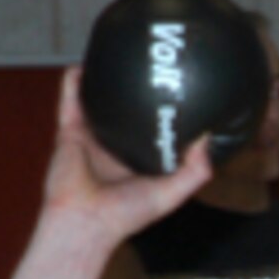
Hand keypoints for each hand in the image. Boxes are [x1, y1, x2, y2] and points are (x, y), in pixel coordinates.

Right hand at [42, 68, 215, 244]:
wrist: (85, 220)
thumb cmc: (126, 215)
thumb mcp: (172, 195)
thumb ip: (195, 171)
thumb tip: (208, 139)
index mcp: (139, 162)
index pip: (156, 133)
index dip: (166, 116)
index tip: (179, 93)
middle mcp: (116, 148)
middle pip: (127, 113)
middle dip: (136, 92)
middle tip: (149, 67)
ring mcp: (93, 138)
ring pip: (99, 102)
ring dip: (104, 82)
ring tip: (115, 57)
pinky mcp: (70, 132)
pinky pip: (70, 100)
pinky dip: (73, 82)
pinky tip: (80, 64)